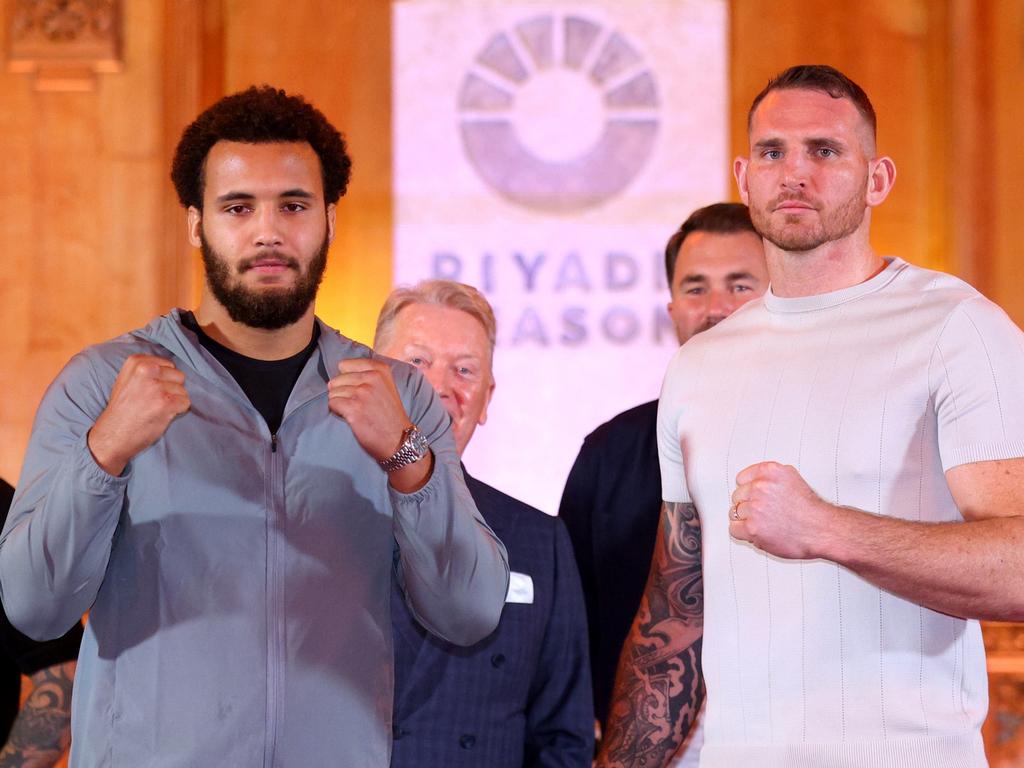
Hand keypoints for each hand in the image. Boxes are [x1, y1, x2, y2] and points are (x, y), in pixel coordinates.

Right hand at [88, 354, 189, 475]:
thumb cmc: (122, 410)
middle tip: (153, 401)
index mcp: (136, 362)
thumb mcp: (127, 379)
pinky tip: (161, 415)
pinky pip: (185, 403)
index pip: (168, 364)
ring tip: (155, 409)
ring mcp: (156, 386)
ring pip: (183, 390)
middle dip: (171, 389)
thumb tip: (170, 367)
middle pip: (178, 376)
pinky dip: (177, 411)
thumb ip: (146, 369)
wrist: (112, 435)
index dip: (164, 379)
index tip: (150, 390)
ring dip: (174, 402)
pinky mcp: (165, 402)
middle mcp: (146, 370)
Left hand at [327, 358, 412, 462]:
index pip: (344, 365)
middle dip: (342, 392)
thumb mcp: (386, 385)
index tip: (357, 389)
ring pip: (333, 392)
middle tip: (357, 403)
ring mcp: (363, 392)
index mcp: (380, 369)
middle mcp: (372, 377)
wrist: (399, 438)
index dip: (346, 379)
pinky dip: (338, 411)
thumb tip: (341, 369)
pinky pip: (332, 403)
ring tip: (355, 410)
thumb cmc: (390, 415)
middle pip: (337, 379)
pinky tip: (351, 417)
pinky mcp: (354, 408)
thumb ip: (368, 373)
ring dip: (340, 403)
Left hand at [729, 461, 835, 558]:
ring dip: (747, 520)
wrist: (822, 530)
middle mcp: (761, 486)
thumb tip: (752, 481)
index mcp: (769, 471)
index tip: (757, 498)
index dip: (749, 491)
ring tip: (765, 524)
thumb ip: (770, 477)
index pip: (742, 478)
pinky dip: (743, 533)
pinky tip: (758, 533)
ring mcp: (755, 507)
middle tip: (765, 514)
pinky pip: (734, 529)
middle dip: (748, 505)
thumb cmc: (811, 510)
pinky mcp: (752, 527)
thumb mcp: (792, 479)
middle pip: (737, 496)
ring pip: (735, 513)